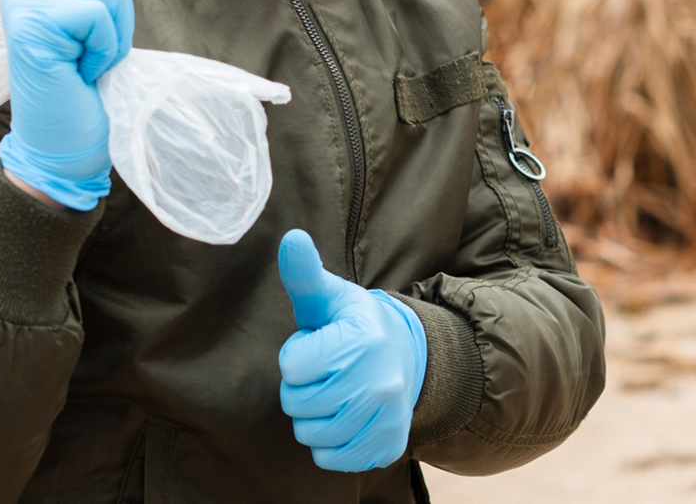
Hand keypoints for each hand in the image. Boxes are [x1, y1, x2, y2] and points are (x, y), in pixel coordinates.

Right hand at [0, 0, 131, 210]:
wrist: (64, 152)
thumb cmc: (82, 99)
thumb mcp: (99, 33)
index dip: (117, 12)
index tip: (88, 50)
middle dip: (117, 25)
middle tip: (88, 63)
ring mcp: (22, 5)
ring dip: (110, 40)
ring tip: (83, 68)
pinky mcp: (30, 25)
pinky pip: (96, 13)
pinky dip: (102, 49)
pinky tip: (78, 72)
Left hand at [276, 229, 425, 471]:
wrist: (405, 357)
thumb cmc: (353, 325)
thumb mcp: (330, 297)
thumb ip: (304, 273)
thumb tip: (291, 237)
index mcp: (362, 341)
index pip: (291, 366)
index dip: (298, 354)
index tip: (319, 345)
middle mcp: (379, 383)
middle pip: (297, 403)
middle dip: (302, 386)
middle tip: (326, 371)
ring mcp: (386, 419)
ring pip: (309, 434)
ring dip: (312, 415)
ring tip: (334, 391)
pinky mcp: (386, 447)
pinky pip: (329, 459)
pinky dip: (329, 443)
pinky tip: (344, 417)